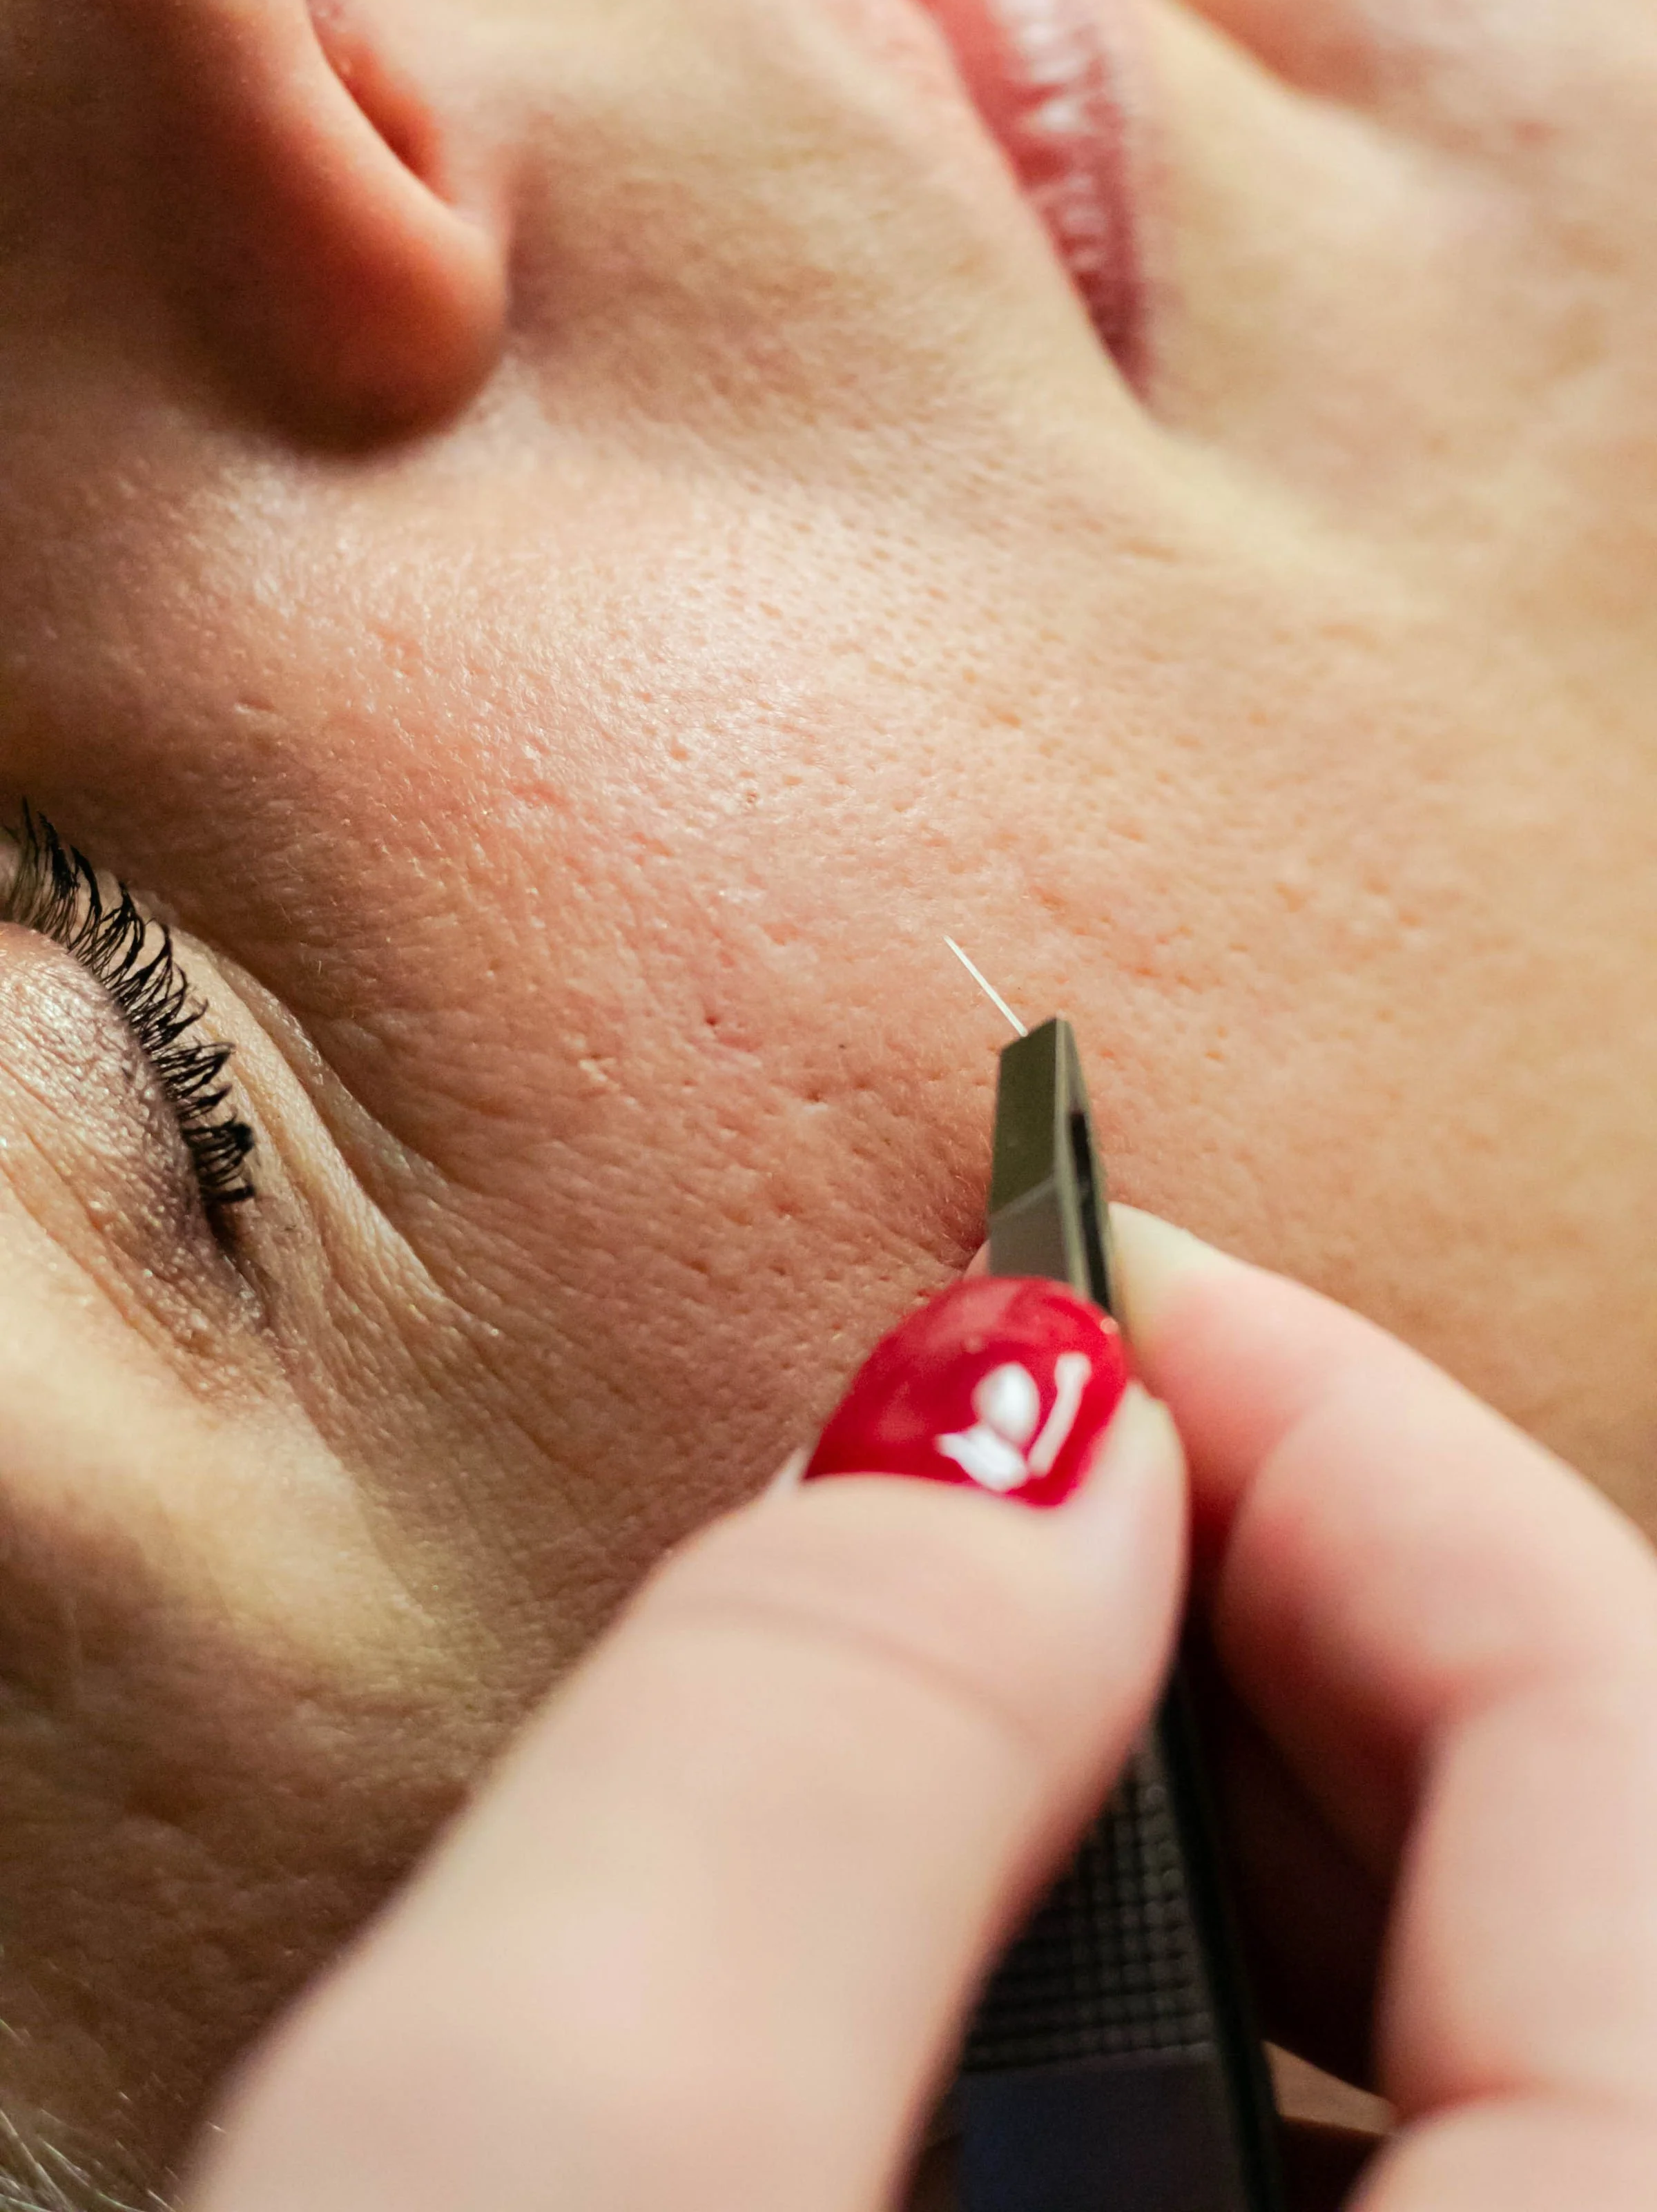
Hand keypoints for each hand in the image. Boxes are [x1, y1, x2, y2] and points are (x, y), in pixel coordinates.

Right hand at [180, 1217, 1656, 2210]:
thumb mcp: (542, 2186)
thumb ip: (796, 1765)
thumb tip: (1000, 1424)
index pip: (1618, 1723)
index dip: (1349, 1434)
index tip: (1096, 1277)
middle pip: (1583, 1858)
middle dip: (1273, 1595)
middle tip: (1010, 1458)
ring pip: (1472, 2028)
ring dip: (1221, 1809)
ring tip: (969, 1694)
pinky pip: (1371, 2186)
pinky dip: (1180, 2028)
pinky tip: (970, 1983)